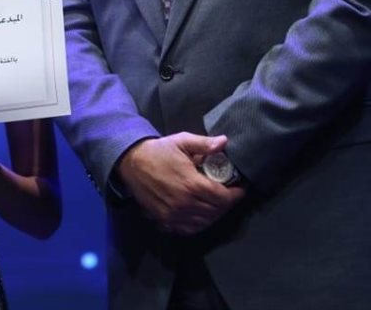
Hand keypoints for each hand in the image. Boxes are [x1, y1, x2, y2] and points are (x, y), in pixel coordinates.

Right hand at [115, 133, 244, 235]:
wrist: (130, 162)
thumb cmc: (158, 151)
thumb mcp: (181, 141)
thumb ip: (204, 144)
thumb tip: (224, 142)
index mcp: (192, 184)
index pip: (223, 198)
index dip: (236, 194)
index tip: (240, 188)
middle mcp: (185, 203)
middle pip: (216, 211)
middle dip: (227, 203)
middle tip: (228, 193)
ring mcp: (174, 215)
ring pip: (205, 222)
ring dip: (215, 214)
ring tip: (216, 203)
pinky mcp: (164, 220)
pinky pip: (189, 229)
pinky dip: (199, 224)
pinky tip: (201, 215)